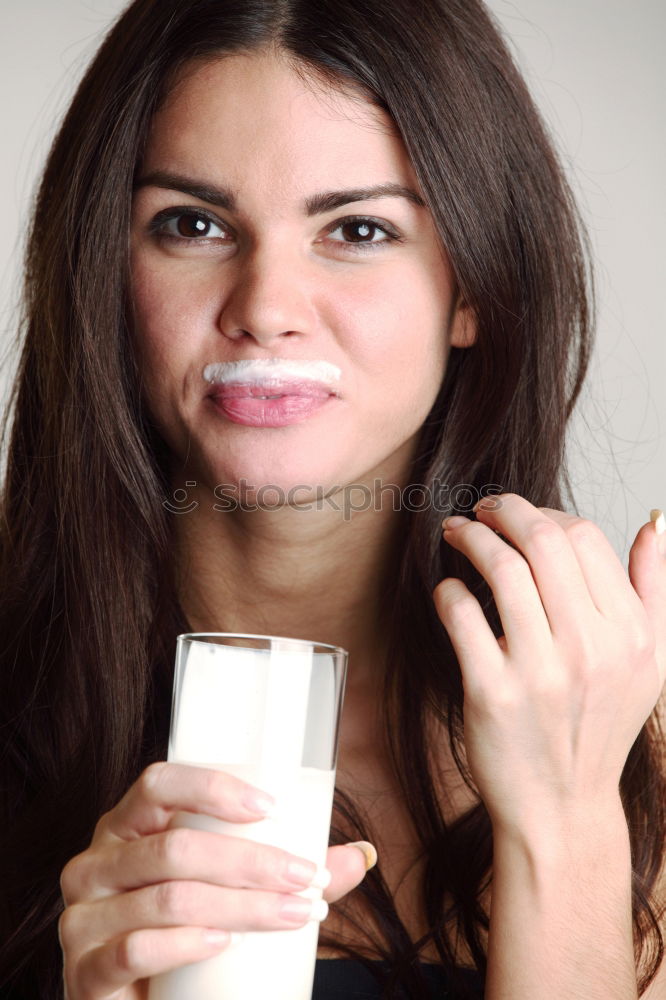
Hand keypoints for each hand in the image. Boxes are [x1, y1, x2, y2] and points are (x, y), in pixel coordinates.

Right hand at [58, 762, 368, 999]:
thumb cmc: (184, 935)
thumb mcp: (228, 892)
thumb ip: (285, 871)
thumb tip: (363, 854)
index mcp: (127, 826)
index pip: (157, 783)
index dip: (212, 788)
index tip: (271, 808)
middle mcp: (96, 862)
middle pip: (176, 846)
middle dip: (252, 862)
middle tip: (306, 878)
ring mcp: (83, 917)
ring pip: (169, 898)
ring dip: (241, 907)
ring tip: (291, 914)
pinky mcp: (82, 971)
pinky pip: (135, 949)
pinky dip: (187, 944)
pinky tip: (225, 944)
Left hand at [433, 493, 665, 836]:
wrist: (560, 807)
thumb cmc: (597, 728)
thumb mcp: (649, 663)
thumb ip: (654, 590)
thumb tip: (655, 525)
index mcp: (628, 634)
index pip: (585, 538)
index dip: (544, 511)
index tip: (520, 514)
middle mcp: (591, 648)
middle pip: (543, 541)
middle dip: (505, 510)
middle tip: (483, 509)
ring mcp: (541, 671)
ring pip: (502, 569)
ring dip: (472, 538)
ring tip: (457, 533)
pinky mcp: (492, 692)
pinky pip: (463, 616)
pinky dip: (449, 590)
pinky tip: (448, 589)